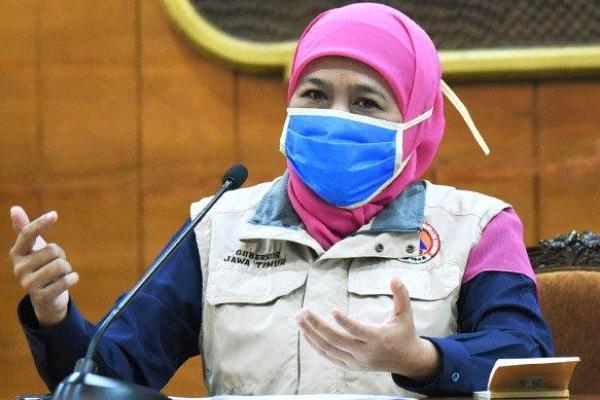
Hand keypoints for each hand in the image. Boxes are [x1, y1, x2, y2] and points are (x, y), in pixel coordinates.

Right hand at [9, 206, 78, 326]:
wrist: (46, 297)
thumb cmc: (41, 266)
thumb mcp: (34, 248)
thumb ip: (25, 229)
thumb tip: (14, 208)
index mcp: (17, 253)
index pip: (28, 234)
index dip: (41, 223)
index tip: (54, 214)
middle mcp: (19, 268)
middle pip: (53, 250)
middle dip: (61, 256)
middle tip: (54, 265)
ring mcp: (28, 284)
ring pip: (61, 265)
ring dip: (67, 268)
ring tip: (58, 275)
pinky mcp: (41, 297)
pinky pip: (67, 280)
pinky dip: (73, 278)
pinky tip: (66, 282)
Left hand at [295, 278, 439, 380]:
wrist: (407, 361)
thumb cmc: (404, 333)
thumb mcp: (405, 314)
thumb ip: (401, 295)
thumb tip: (395, 277)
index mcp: (378, 338)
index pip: (358, 331)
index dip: (345, 322)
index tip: (332, 310)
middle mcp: (365, 352)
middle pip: (336, 340)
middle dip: (317, 326)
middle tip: (303, 311)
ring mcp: (356, 361)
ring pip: (329, 349)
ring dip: (311, 335)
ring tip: (299, 320)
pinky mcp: (350, 366)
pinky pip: (329, 356)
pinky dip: (316, 346)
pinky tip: (306, 334)